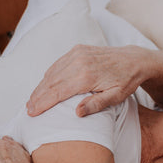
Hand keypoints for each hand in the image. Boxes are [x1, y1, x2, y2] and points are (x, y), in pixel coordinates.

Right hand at [26, 45, 151, 116]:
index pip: (58, 92)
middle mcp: (79, 62)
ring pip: (52, 72)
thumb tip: (77, 112)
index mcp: (87, 76)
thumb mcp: (116, 97)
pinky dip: (49, 75)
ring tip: (32, 100)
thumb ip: (97, 104)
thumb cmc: (126, 81)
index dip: (43, 103)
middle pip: (51, 82)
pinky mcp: (78, 49)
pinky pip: (58, 63)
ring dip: (40, 86)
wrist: (134, 59)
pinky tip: (44, 85)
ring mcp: (77, 54)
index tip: (32, 113)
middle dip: (38, 97)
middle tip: (28, 110)